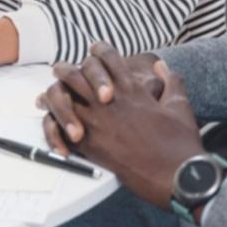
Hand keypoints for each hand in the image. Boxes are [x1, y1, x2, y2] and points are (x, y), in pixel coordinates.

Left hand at [43, 51, 203, 209]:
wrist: (177, 175)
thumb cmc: (181, 143)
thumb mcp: (180, 105)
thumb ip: (171, 81)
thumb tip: (162, 66)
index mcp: (131, 89)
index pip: (107, 57)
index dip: (98, 51)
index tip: (93, 52)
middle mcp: (109, 101)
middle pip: (76, 74)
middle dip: (66, 70)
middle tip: (61, 73)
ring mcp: (97, 123)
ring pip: (62, 99)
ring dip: (53, 96)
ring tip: (46, 98)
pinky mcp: (90, 146)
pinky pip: (61, 131)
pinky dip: (53, 128)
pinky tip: (52, 128)